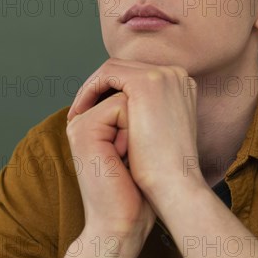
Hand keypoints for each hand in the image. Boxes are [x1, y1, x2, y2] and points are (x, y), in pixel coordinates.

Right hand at [66, 90, 155, 245]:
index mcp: (93, 123)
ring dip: (136, 128)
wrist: (122, 225)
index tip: (134, 155)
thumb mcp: (138, 147)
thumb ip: (138, 118)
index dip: (141, 122)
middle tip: (127, 159)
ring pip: (125, 98)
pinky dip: (132, 132)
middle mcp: (83, 119)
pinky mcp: (84, 130)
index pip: (128, 96)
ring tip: (125, 158)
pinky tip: (122, 157)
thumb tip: (158, 96)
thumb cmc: (138, 191)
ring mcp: (80, 123)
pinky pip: (121, 106)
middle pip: (126, 94)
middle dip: (137, 124)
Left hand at [67, 57, 202, 211]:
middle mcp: (175, 75)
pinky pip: (108, 74)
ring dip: (92, 89)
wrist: (175, 188)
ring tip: (76, 113)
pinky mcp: (148, 81)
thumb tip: (124, 110)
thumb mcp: (160, 134)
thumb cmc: (165, 171)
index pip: (137, 77)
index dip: (112, 92)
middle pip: (126, 70)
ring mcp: (164, 75)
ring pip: (115, 69)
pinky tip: (79, 110)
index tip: (92, 111)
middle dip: (100, 88)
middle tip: (78, 110)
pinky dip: (90, 89)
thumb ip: (150, 114)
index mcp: (181, 87)